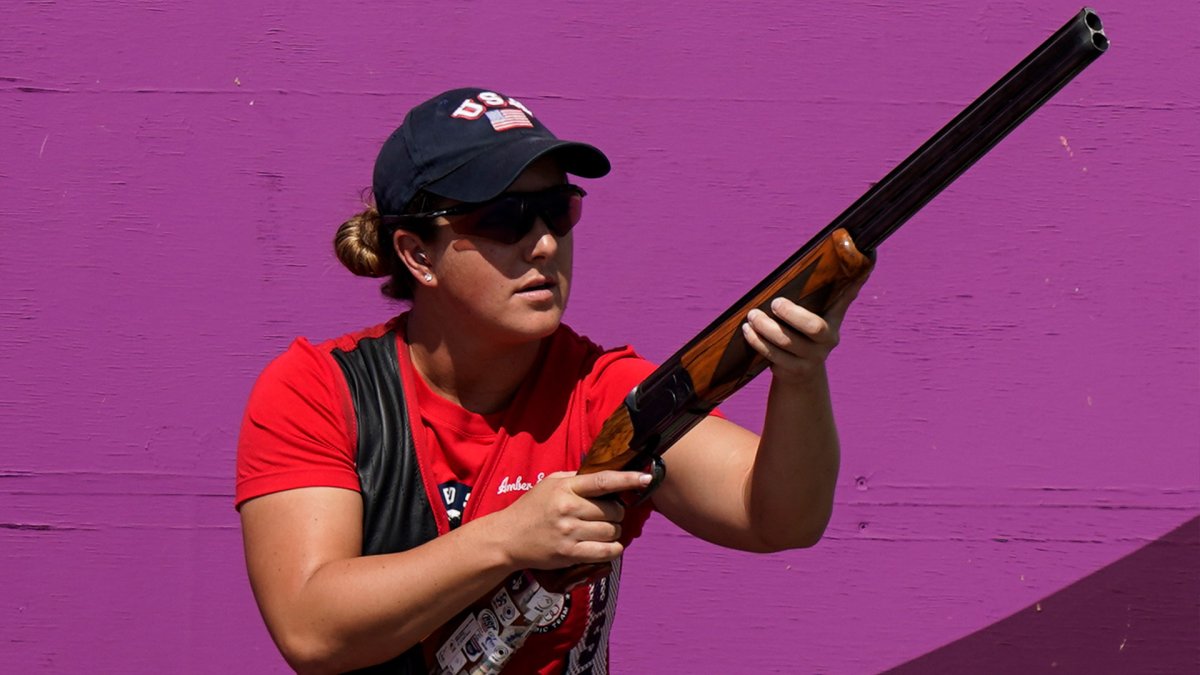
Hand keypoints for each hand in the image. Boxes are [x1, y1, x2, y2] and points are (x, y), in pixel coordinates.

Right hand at [489, 470, 651, 570]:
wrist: (508, 538)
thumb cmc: (531, 508)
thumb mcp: (549, 484)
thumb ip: (576, 479)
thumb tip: (606, 475)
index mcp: (565, 488)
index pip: (603, 481)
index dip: (628, 479)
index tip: (647, 477)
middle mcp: (568, 509)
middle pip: (613, 510)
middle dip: (616, 513)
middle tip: (607, 515)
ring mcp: (569, 532)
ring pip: (612, 531)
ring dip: (614, 531)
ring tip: (603, 530)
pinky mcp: (569, 553)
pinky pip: (605, 551)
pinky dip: (613, 549)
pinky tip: (608, 545)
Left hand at [740, 268, 871, 385]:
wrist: (800, 373)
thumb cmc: (802, 335)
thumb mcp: (812, 316)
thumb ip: (817, 296)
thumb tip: (823, 264)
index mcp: (834, 319)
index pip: (846, 296)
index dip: (856, 281)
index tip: (865, 259)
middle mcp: (829, 339)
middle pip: (814, 327)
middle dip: (791, 313)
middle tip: (773, 303)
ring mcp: (813, 358)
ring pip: (787, 341)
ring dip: (765, 328)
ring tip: (751, 316)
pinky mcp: (795, 371)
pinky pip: (773, 356)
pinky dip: (758, 342)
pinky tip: (749, 332)